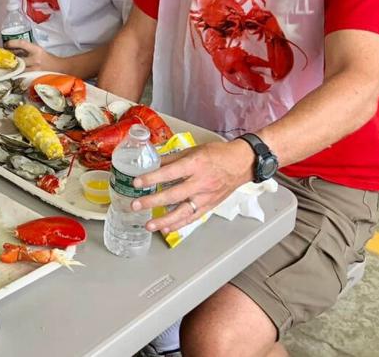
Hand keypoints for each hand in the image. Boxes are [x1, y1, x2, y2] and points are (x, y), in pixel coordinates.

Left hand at [4, 39, 59, 70]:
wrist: (59, 68)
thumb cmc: (47, 58)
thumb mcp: (38, 50)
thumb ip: (26, 49)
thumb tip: (11, 49)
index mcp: (37, 50)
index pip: (22, 44)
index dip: (12, 43)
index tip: (6, 44)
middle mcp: (35, 60)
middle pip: (18, 58)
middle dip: (9, 57)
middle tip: (3, 56)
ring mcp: (34, 70)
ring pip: (18, 68)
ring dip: (11, 66)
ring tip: (6, 64)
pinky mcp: (34, 77)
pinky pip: (22, 75)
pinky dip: (16, 72)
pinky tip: (13, 71)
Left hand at [128, 139, 254, 233]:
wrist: (242, 163)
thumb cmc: (218, 154)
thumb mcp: (194, 150)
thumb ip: (172, 158)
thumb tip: (152, 163)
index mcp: (195, 164)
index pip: (170, 172)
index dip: (152, 178)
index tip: (137, 183)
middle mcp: (200, 182)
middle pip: (174, 195)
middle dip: (153, 201)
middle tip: (136, 205)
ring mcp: (206, 197)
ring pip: (183, 212)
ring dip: (164, 220)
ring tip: (149, 225)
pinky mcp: (209, 206)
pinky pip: (192, 218)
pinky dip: (179, 225)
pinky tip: (166, 229)